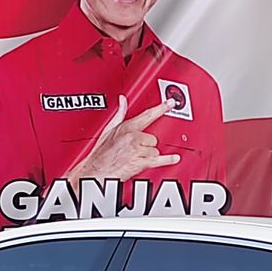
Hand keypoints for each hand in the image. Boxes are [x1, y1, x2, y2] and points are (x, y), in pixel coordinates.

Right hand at [63, 96, 180, 182]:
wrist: (96, 170)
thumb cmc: (100, 154)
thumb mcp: (108, 130)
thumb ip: (119, 114)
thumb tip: (123, 100)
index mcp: (126, 127)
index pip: (147, 115)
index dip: (160, 108)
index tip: (170, 103)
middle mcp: (133, 136)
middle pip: (152, 138)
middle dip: (146, 145)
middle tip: (133, 151)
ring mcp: (137, 149)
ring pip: (154, 150)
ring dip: (147, 155)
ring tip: (133, 158)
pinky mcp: (140, 162)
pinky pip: (158, 160)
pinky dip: (167, 160)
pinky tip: (175, 158)